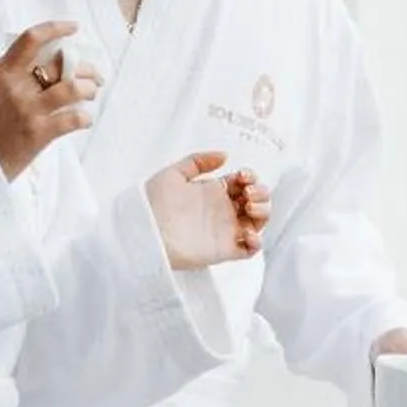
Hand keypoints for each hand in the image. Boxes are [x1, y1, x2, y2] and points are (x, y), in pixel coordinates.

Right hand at [0, 19, 99, 178]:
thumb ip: (4, 69)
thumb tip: (30, 51)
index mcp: (2, 72)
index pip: (31, 39)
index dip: (55, 29)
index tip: (73, 27)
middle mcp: (15, 87)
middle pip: (60, 64)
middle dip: (85, 67)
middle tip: (95, 75)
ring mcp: (28, 110)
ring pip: (72, 89)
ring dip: (89, 89)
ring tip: (92, 93)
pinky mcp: (39, 133)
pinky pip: (73, 119)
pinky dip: (85, 118)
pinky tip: (86, 119)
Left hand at [145, 152, 270, 270]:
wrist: (142, 231)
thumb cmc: (151, 203)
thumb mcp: (173, 173)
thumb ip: (198, 161)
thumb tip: (225, 156)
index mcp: (213, 192)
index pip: (243, 182)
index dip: (249, 176)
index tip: (241, 175)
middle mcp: (222, 211)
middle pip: (257, 200)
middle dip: (261, 192)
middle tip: (248, 191)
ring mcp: (225, 231)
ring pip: (258, 222)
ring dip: (264, 211)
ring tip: (250, 206)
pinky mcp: (224, 250)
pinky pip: (250, 250)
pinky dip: (257, 242)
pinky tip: (248, 232)